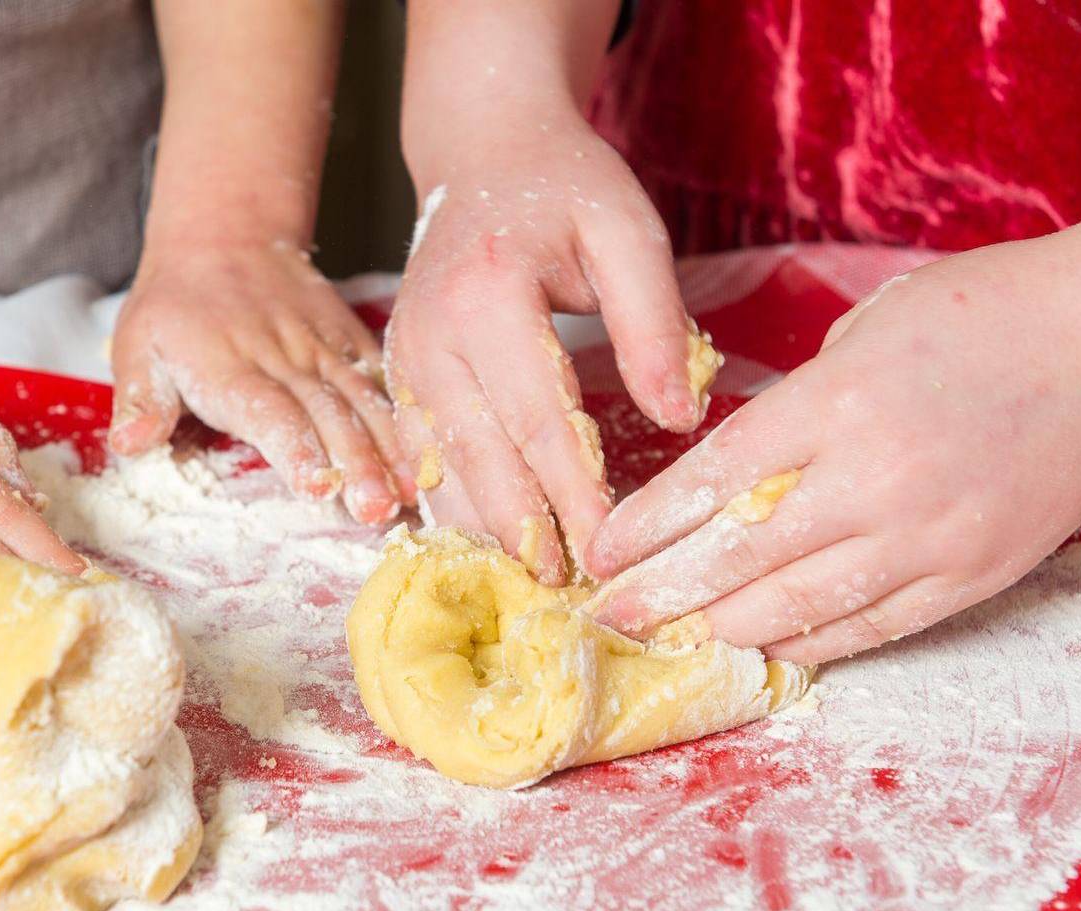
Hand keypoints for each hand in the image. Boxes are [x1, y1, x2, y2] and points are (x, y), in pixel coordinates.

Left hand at [110, 241, 408, 524]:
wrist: (224, 237)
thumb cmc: (175, 308)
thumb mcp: (137, 347)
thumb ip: (140, 401)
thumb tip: (130, 444)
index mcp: (229, 367)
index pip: (270, 412)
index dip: (296, 450)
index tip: (319, 486)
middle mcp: (284, 358)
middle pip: (328, 414)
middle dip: (357, 464)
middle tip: (377, 510)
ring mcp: (323, 349)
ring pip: (363, 400)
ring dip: (390, 449)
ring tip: (410, 494)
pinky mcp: (349, 341)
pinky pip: (382, 378)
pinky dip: (407, 416)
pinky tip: (429, 456)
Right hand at [386, 112, 711, 583]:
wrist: (483, 150)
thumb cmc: (566, 187)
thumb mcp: (628, 232)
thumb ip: (652, 323)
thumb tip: (680, 419)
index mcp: (488, 295)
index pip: (537, 419)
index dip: (575, 493)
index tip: (611, 550)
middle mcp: (431, 334)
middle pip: (481, 457)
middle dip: (527, 530)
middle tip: (570, 591)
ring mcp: (405, 357)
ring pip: (441, 467)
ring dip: (485, 529)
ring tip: (534, 584)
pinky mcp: (399, 375)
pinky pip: (421, 455)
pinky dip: (454, 503)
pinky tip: (490, 543)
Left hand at [584, 233, 1080, 663]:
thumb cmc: (989, 311)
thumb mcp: (870, 326)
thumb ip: (805, 401)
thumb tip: (748, 465)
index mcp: (838, 401)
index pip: (714, 481)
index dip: (649, 526)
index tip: (602, 551)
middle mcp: (878, 478)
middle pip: (743, 558)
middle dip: (666, 593)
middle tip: (612, 615)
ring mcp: (932, 534)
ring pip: (804, 606)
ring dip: (729, 626)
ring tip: (678, 636)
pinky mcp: (978, 571)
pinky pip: (877, 626)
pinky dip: (815, 641)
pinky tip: (768, 645)